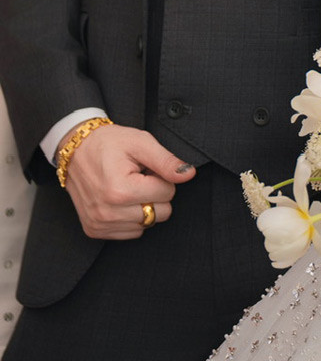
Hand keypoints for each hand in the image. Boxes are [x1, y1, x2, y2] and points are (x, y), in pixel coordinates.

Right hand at [60, 122, 194, 239]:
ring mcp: (99, 224)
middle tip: (139, 177)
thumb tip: (189, 175)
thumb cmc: (110, 143)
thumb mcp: (141, 142)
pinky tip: (121, 199)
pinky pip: (131, 233)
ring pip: (147, 225)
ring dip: (143, 206)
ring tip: (128, 186)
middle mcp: (108, 212)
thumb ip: (167, 161)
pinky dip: (132, 217)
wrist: (76, 149)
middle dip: (155, 194)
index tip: (147, 168)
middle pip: (160, 213)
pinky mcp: (94, 230)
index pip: (167, 194)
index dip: (162, 177)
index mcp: (120, 190)